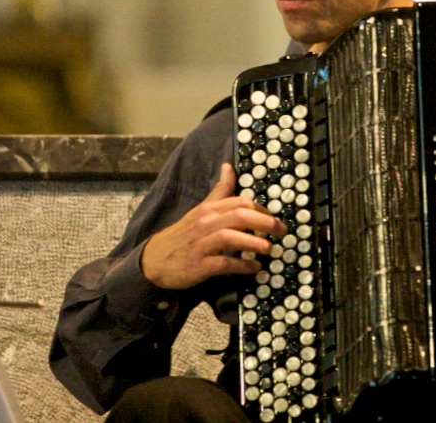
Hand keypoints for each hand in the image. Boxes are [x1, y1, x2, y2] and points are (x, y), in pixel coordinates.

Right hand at [141, 163, 286, 289]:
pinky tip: (254, 268)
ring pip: (231, 237)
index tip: (275, 219)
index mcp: (208, 209)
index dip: (261, 209)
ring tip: (270, 249)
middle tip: (282, 231)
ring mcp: (201, 244)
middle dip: (265, 222)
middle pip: (239, 215)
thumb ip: (219, 191)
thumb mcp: (201, 210)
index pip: (239, 201)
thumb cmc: (184, 235)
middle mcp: (205, 223)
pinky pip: (224, 263)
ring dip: (254, 242)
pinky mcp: (199, 264)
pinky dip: (242, 265)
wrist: (154, 261)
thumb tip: (229, 166)